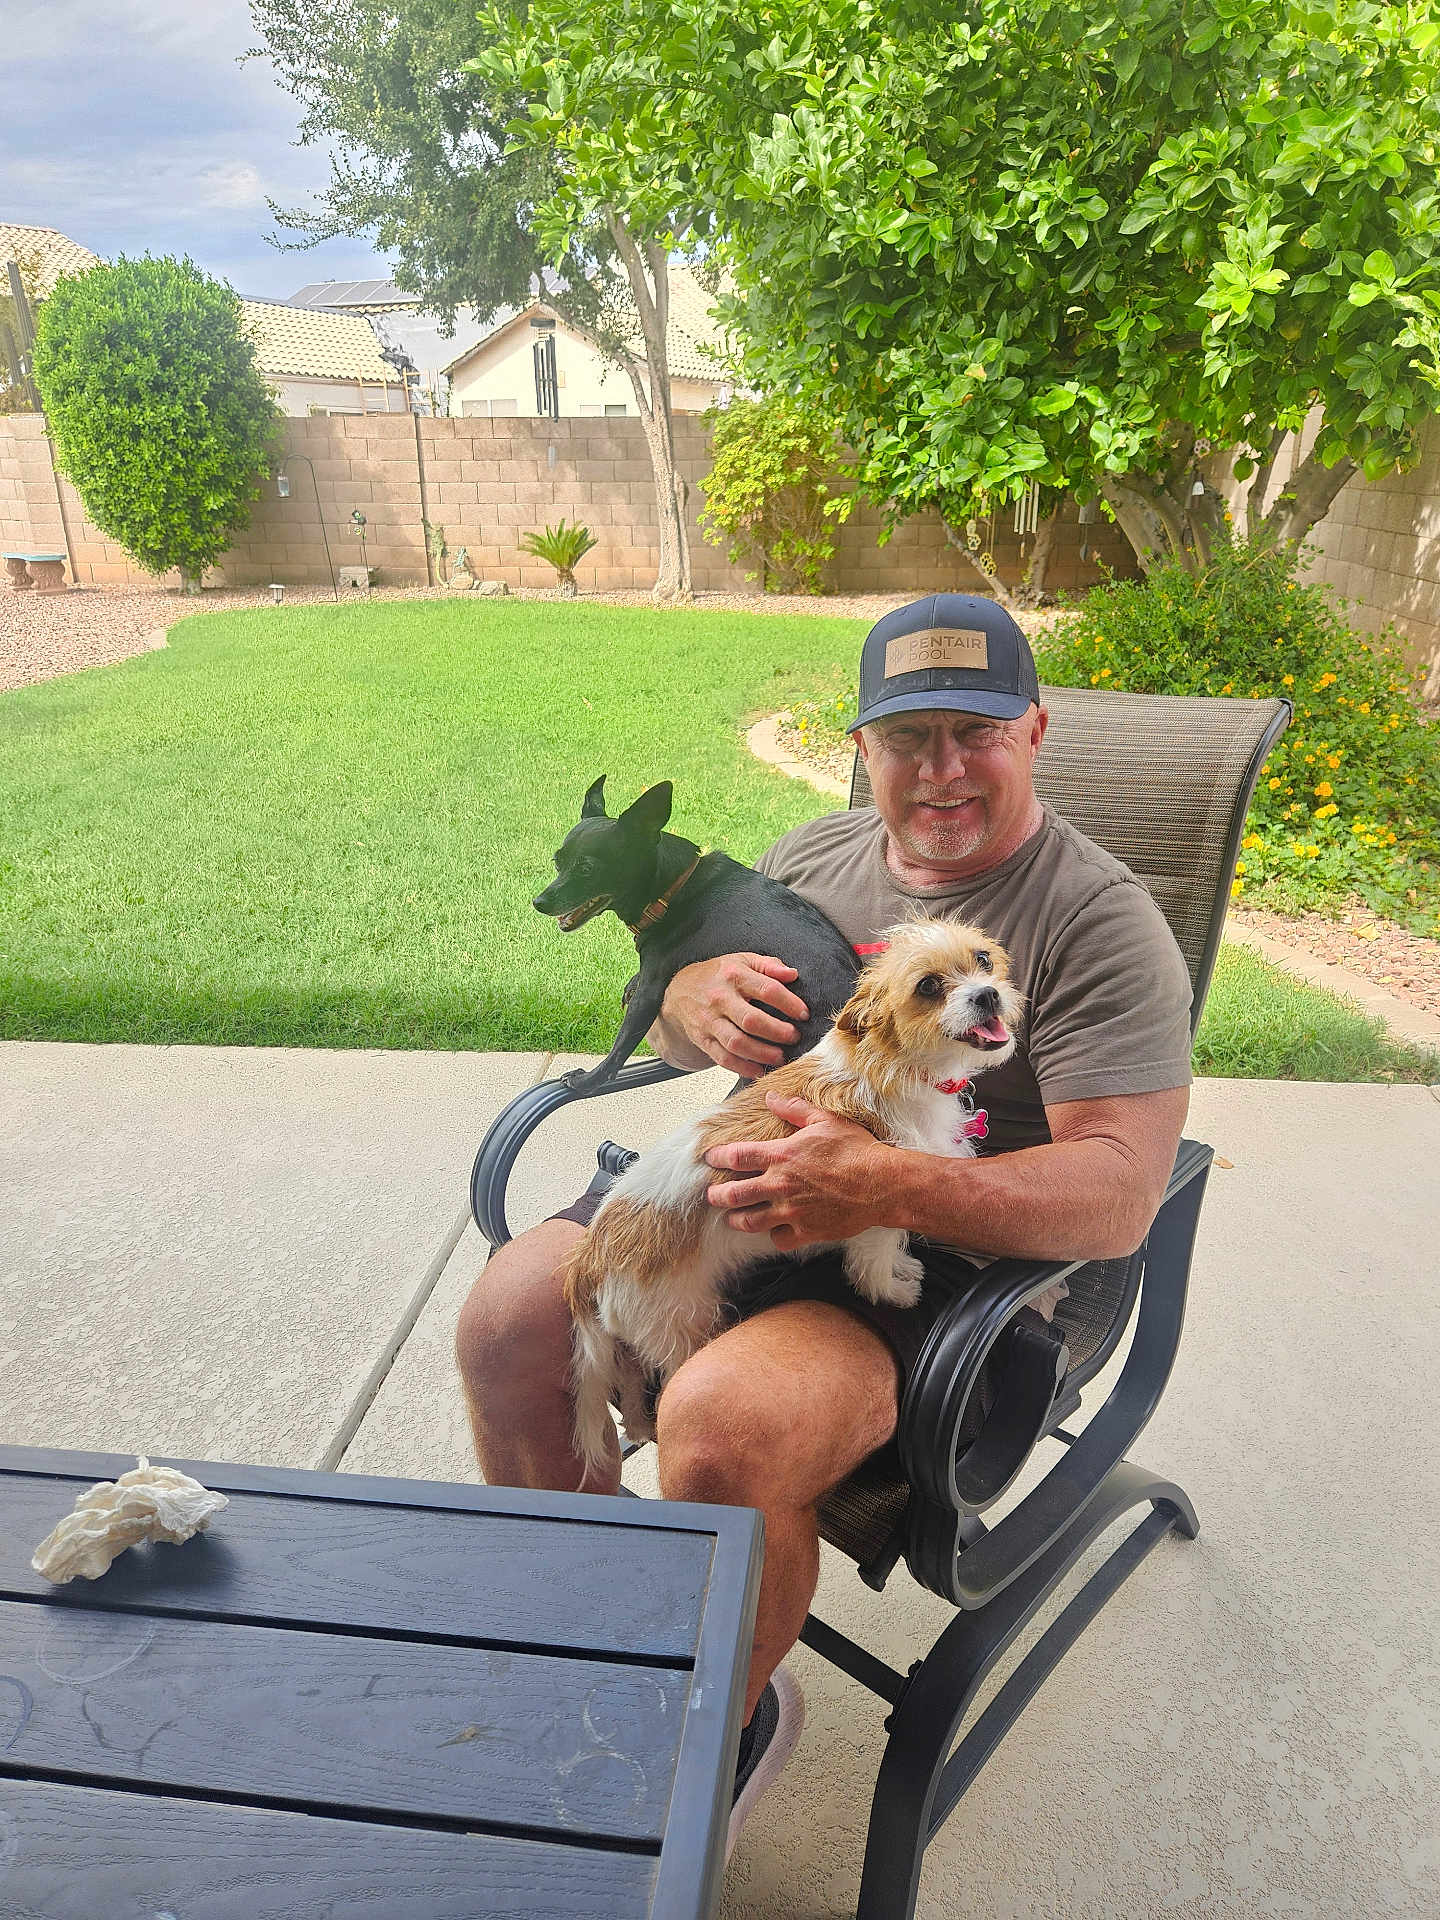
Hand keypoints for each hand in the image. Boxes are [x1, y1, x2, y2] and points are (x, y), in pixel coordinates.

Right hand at [661, 953, 809, 1077]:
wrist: (678, 991)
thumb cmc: (717, 976)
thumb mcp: (742, 961)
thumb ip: (769, 966)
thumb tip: (792, 974)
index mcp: (734, 976)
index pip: (767, 990)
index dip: (789, 1004)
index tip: (803, 1014)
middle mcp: (720, 999)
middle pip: (752, 1020)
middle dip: (777, 1032)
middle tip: (793, 1037)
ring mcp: (710, 1021)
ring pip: (737, 1043)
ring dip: (762, 1053)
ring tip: (780, 1056)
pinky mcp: (703, 1039)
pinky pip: (723, 1058)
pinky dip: (743, 1068)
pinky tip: (759, 1070)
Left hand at [704, 1091, 891, 1247]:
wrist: (882, 1184)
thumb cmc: (856, 1150)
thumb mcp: (825, 1120)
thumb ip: (794, 1108)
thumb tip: (771, 1097)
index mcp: (782, 1155)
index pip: (737, 1156)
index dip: (719, 1157)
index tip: (710, 1159)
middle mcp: (780, 1185)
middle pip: (733, 1194)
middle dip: (717, 1195)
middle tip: (712, 1195)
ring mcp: (791, 1211)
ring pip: (749, 1221)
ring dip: (737, 1219)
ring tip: (732, 1218)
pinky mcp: (806, 1231)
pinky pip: (779, 1239)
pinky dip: (774, 1235)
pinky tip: (775, 1230)